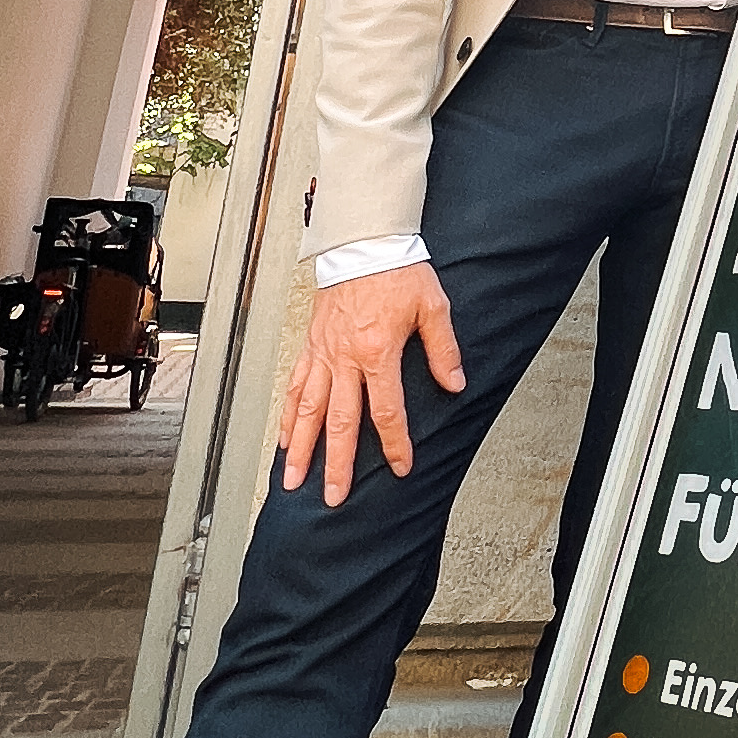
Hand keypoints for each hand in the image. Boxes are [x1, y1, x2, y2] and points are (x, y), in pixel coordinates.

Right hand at [281, 265, 464, 505]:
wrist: (363, 241)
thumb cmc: (398, 270)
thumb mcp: (433, 307)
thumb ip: (442, 350)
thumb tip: (455, 384)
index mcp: (377, 352)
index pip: (385, 410)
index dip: (394, 443)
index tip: (401, 468)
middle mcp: (344, 358)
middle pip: (338, 421)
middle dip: (337, 464)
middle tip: (334, 497)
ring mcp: (323, 354)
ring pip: (306, 410)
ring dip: (300, 449)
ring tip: (293, 481)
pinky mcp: (311, 345)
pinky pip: (294, 386)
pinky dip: (287, 415)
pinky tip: (283, 439)